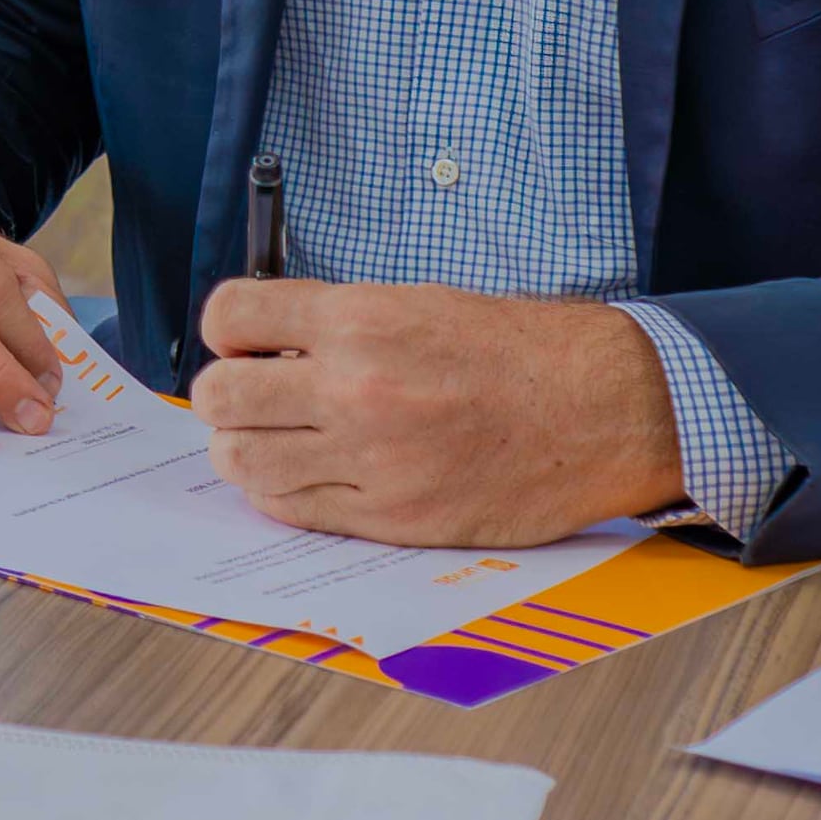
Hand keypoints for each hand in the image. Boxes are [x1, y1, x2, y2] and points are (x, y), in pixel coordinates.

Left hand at [189, 281, 685, 545]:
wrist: (600, 408)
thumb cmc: (518, 351)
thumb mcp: (419, 303)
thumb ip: (338, 324)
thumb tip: (268, 345)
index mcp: (360, 320)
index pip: (230, 316)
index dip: (228, 330)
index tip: (243, 342)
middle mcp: (353, 388)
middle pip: (220, 397)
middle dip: (225, 395)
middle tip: (252, 398)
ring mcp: (368, 459)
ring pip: (242, 462)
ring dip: (245, 450)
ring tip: (277, 441)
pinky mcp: (390, 517)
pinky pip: (292, 509)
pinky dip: (283, 493)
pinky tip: (309, 474)